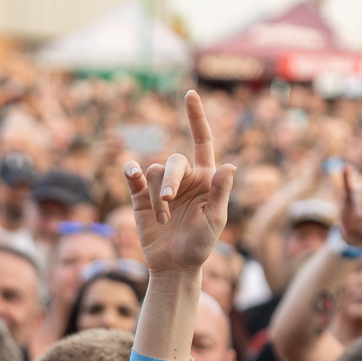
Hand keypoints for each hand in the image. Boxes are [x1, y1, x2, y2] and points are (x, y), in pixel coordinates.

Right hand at [123, 90, 235, 275]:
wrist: (174, 267)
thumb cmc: (200, 245)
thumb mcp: (215, 220)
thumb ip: (221, 192)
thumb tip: (230, 166)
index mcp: (205, 178)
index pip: (202, 141)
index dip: (196, 118)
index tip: (190, 94)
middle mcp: (182, 178)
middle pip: (173, 161)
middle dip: (170, 180)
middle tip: (168, 203)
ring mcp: (159, 187)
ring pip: (154, 173)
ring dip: (157, 196)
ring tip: (163, 220)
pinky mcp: (140, 198)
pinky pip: (134, 177)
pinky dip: (131, 172)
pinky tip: (131, 172)